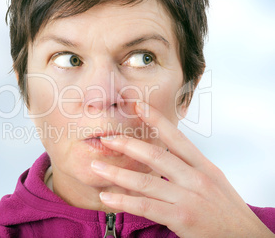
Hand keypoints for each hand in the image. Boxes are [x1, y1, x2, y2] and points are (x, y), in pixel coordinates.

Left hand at [91, 101, 273, 237]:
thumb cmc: (226, 211)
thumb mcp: (213, 181)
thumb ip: (189, 167)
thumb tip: (164, 155)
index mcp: (203, 166)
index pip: (176, 138)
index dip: (156, 120)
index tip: (138, 105)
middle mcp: (196, 178)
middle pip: (157, 156)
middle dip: (129, 145)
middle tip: (107, 138)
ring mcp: (189, 198)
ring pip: (147, 181)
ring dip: (118, 173)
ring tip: (97, 167)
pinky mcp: (182, 218)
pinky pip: (147, 207)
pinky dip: (124, 202)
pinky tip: (108, 198)